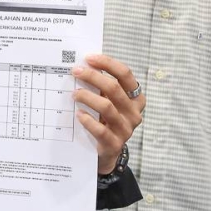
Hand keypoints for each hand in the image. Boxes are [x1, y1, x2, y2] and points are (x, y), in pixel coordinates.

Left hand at [72, 54, 145, 174]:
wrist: (108, 152)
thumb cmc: (106, 120)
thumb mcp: (108, 101)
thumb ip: (101, 87)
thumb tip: (82, 65)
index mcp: (136, 98)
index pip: (125, 74)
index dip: (108, 63)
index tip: (89, 58)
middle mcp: (134, 112)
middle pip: (114, 88)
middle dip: (93, 77)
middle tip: (76, 72)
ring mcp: (126, 129)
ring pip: (107, 107)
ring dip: (87, 97)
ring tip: (74, 93)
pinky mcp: (114, 144)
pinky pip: (100, 130)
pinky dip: (88, 120)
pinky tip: (78, 114)